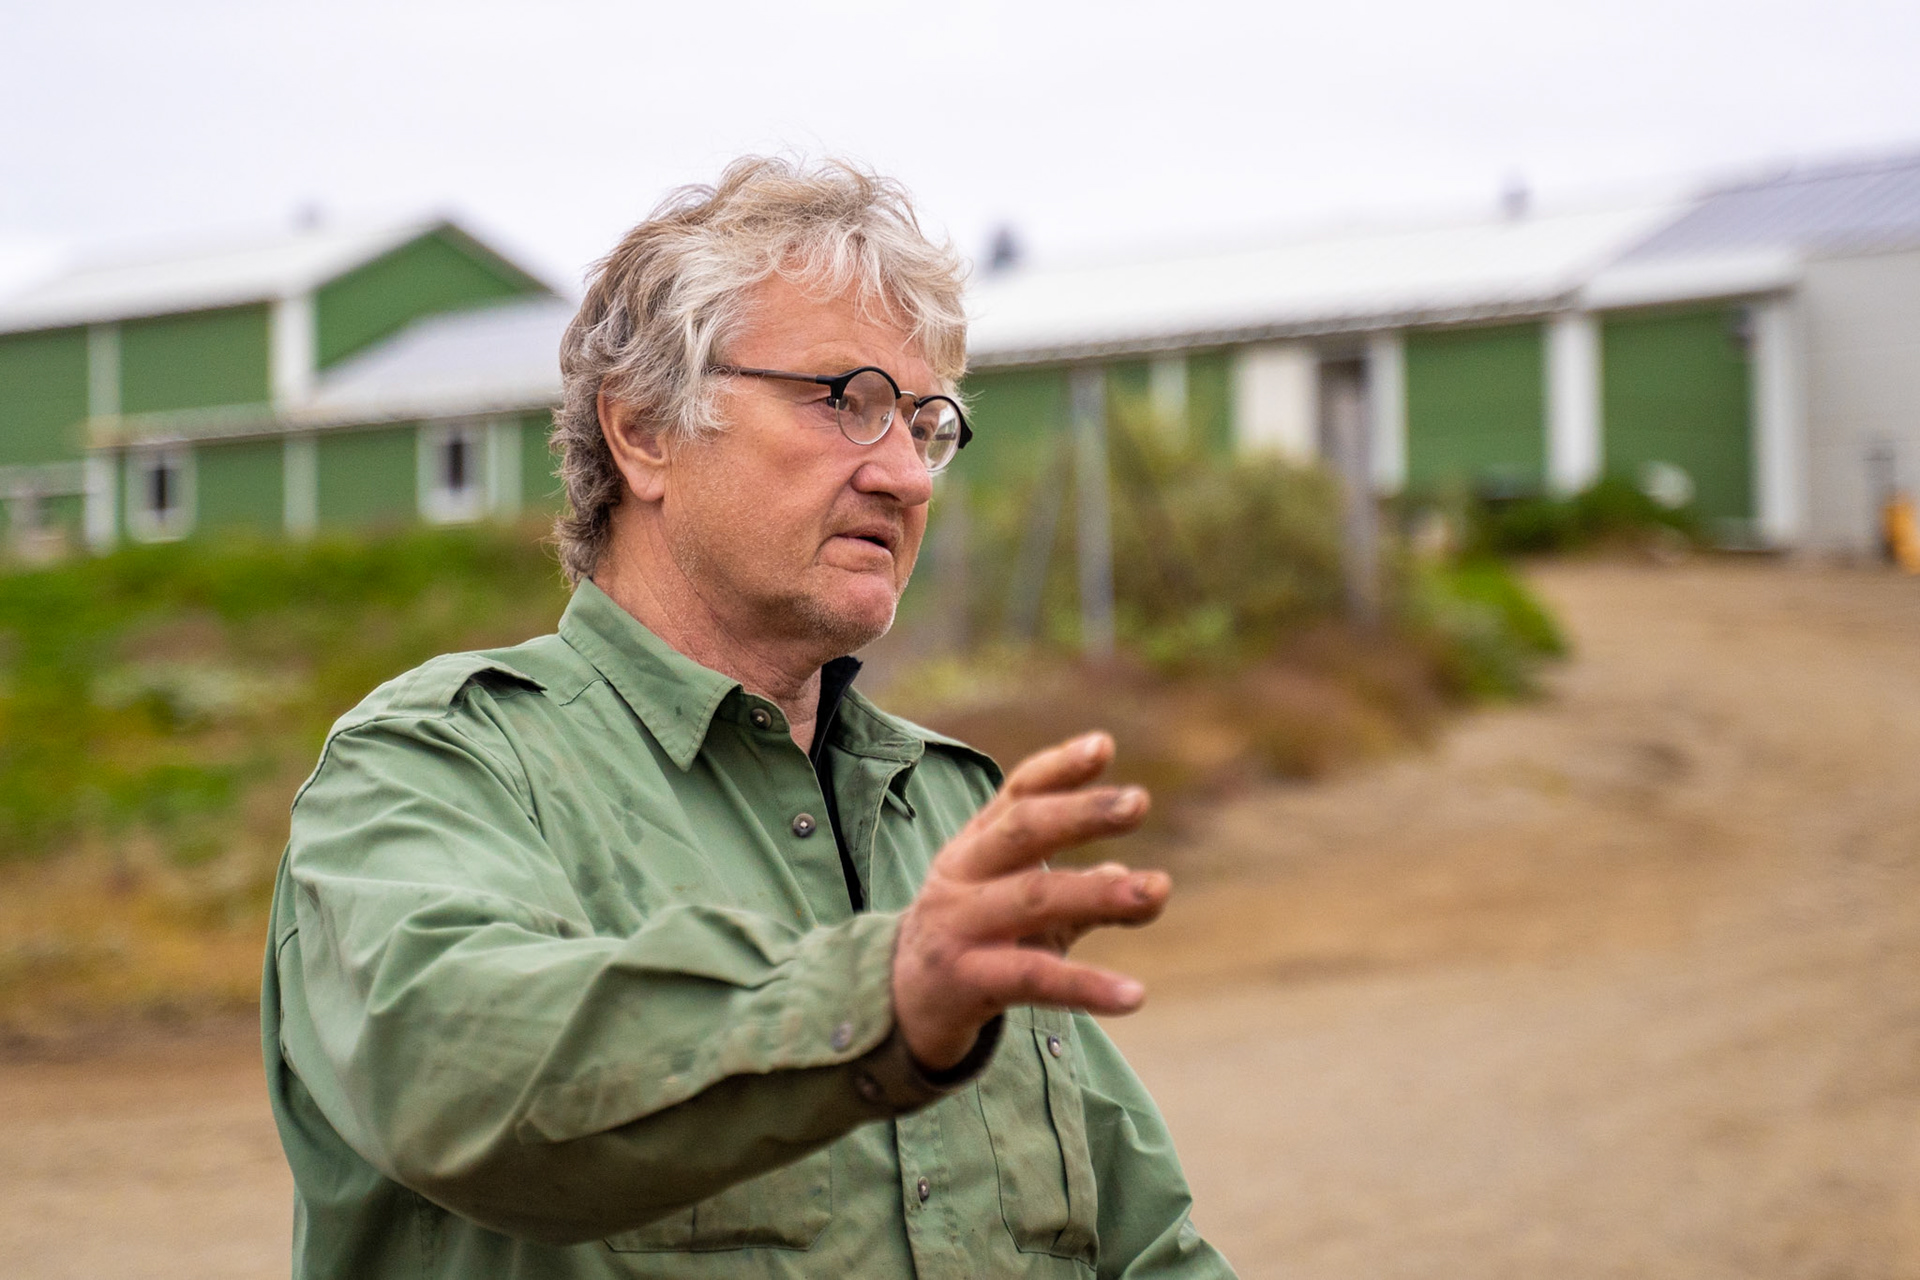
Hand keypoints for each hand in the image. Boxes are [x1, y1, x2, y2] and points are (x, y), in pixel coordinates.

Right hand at [891, 732, 1170, 1071]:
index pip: (1014, 796)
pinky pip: (1032, 978)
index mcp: (973, 849)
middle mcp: (961, 877)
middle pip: (1021, 831)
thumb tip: (1134, 880)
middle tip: (1138, 801)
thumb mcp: (1015, 911)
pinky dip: (1086, 985)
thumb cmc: (970, 945)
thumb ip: (1074, 896)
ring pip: (1032, 898)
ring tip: (1158, 890)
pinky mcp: (964, 981)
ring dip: (1099, 891)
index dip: (1057, 769)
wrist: (897, 1009)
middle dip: (1081, 813)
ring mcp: (959, 926)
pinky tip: (1135, 995)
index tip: (1103, 746)